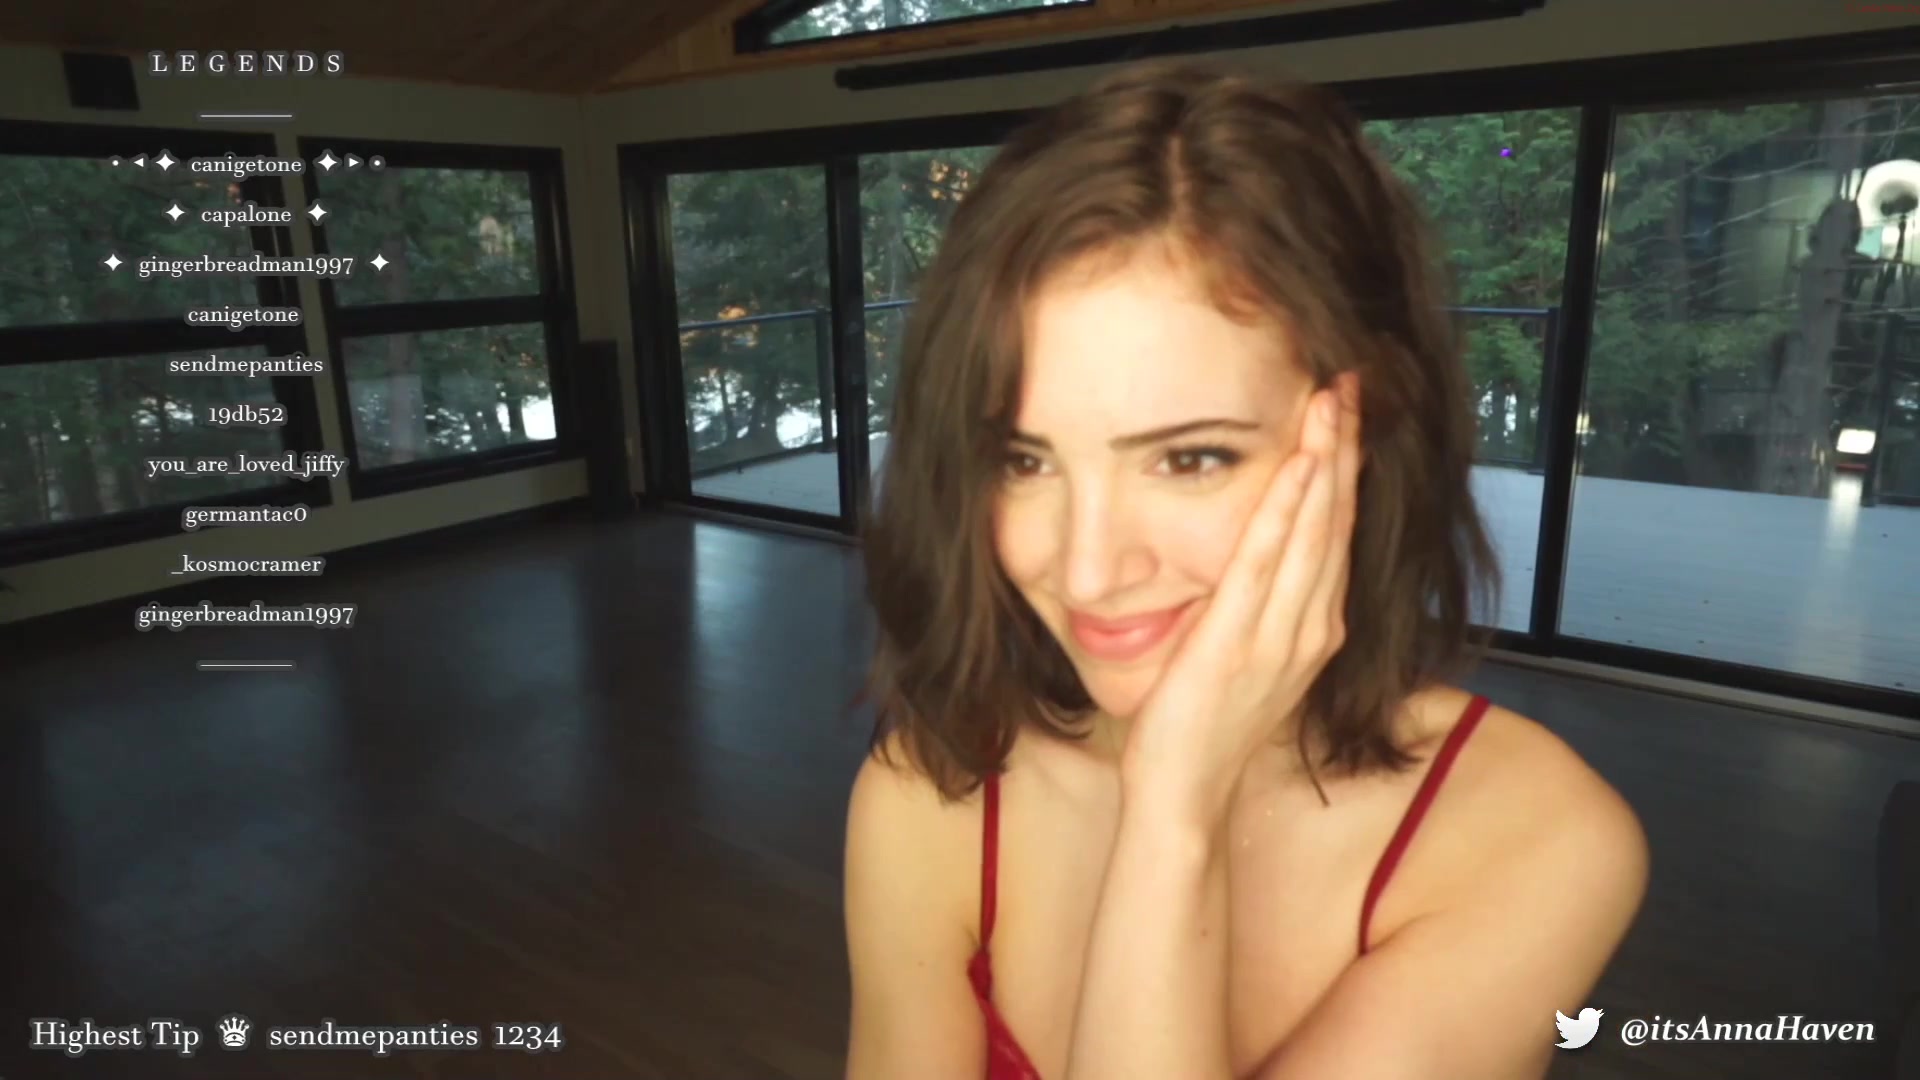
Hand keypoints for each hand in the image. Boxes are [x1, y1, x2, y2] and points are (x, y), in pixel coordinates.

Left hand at [1120, 373, 1362, 827]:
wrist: (1185, 793)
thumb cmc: (1205, 726)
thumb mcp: (1248, 658)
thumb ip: (1260, 610)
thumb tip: (1256, 560)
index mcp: (1315, 629)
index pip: (1337, 532)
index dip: (1344, 468)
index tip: (1345, 412)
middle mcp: (1311, 628)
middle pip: (1337, 519)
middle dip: (1344, 446)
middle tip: (1352, 381)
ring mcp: (1280, 635)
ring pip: (1313, 531)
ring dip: (1324, 460)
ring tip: (1333, 401)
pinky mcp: (1240, 642)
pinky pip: (1266, 563)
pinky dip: (1286, 510)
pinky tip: (1296, 465)